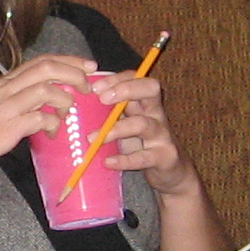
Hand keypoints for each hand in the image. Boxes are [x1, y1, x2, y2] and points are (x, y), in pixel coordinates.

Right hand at [0, 54, 99, 176]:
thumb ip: (10, 102)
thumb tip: (32, 107)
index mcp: (4, 83)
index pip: (40, 62)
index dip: (68, 61)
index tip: (86, 66)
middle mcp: (7, 90)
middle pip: (47, 69)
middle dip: (74, 73)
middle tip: (89, 85)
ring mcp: (7, 108)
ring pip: (46, 90)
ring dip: (65, 99)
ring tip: (70, 112)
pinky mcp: (7, 128)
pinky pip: (39, 120)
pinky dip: (52, 124)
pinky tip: (51, 133)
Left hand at [83, 70, 198, 195]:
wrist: (171, 172)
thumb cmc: (142, 145)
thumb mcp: (127, 124)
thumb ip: (110, 113)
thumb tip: (77, 104)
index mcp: (146, 102)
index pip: (136, 78)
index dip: (117, 79)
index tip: (95, 87)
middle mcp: (156, 114)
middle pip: (150, 89)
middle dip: (126, 89)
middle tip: (102, 99)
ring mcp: (162, 135)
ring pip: (143, 124)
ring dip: (116, 129)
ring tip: (93, 138)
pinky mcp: (164, 157)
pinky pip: (144, 157)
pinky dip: (124, 159)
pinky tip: (108, 161)